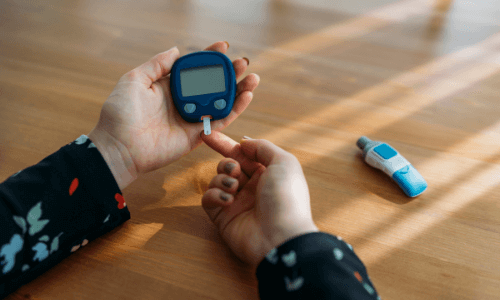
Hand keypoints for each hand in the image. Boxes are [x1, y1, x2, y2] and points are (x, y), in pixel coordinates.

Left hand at [88, 41, 259, 189]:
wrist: (118, 148)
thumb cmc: (121, 114)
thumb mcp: (134, 80)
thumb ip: (157, 65)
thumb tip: (176, 50)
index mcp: (167, 87)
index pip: (193, 69)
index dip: (208, 58)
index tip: (223, 47)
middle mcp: (182, 102)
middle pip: (211, 85)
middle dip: (228, 73)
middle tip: (242, 63)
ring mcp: (190, 119)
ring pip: (220, 102)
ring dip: (237, 90)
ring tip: (252, 78)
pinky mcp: (196, 135)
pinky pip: (219, 121)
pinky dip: (234, 110)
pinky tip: (246, 97)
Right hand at [200, 131, 318, 267]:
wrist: (280, 237)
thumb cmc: (287, 198)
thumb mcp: (283, 162)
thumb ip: (262, 147)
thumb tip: (243, 142)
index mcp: (267, 173)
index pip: (243, 154)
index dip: (226, 144)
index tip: (208, 134)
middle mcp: (252, 187)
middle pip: (228, 165)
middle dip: (226, 163)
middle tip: (235, 171)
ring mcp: (237, 202)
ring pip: (216, 180)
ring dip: (222, 179)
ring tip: (234, 188)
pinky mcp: (223, 217)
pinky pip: (208, 199)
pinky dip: (215, 195)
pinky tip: (228, 200)